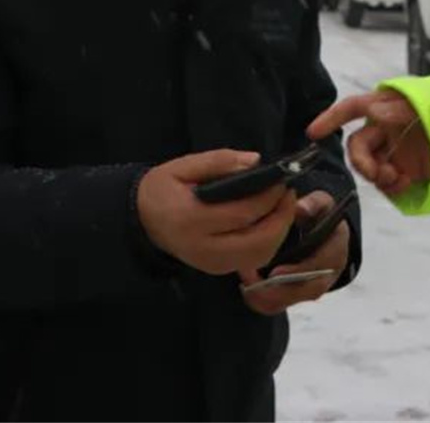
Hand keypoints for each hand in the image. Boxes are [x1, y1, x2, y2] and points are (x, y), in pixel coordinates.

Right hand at [135, 150, 296, 275]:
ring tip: (283, 207)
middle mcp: (202, 247)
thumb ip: (219, 161)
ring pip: (258, 256)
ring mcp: (210, 263)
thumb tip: (256, 161)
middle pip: (257, 242)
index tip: (282, 180)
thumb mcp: (183, 166)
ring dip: (279, 232)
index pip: (242, 214)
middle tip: (288, 194)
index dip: (269, 198)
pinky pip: (251, 261)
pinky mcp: (215, 269)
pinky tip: (270, 222)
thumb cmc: (163, 189)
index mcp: (191, 219)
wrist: (141, 220)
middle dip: (281, 218)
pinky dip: (268, 243)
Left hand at [240, 191, 352, 315]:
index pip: (322, 265)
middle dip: (279, 290)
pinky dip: (262, 302)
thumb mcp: (319, 203)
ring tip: (246, 284)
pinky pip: (281, 305)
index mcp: (337, 248)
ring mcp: (314, 286)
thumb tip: (300, 209)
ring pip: (292, 301)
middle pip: (309, 290)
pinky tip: (247, 290)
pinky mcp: (298, 294)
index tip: (276, 271)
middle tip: (253, 280)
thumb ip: (312, 204)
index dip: (299, 271)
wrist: (316, 228)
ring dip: (268, 297)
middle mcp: (330, 272)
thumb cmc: (317, 215)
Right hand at [309, 91, 429, 196]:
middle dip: (362, 161)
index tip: (313, 132)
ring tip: (397, 179)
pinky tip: (406, 184)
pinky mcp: (405, 171)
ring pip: (370, 167)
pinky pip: (386, 182)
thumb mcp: (428, 106)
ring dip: (378, 175)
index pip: (353, 109)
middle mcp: (386, 130)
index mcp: (388, 108)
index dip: (331, 118)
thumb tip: (376, 111)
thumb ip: (400, 109)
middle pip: (358, 146)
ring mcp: (395, 152)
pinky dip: (391, 186)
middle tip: (378, 174)